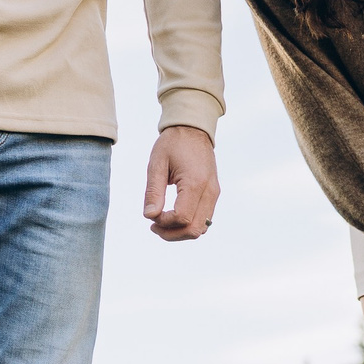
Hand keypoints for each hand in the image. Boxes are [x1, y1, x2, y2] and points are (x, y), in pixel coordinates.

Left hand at [143, 124, 217, 241]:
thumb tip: (149, 216)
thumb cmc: (172, 144)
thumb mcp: (157, 164)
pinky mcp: (214, 194)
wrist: (193, 129)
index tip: (151, 215)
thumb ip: (153, 191)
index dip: (164, 223)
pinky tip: (173, 217)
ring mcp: (214, 194)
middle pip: (194, 229)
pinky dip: (188, 224)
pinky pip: (204, 220)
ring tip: (161, 223)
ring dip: (180, 232)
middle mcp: (209, 191)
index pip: (182, 218)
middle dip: (171, 234)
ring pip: (201, 228)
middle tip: (153, 226)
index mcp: (195, 182)